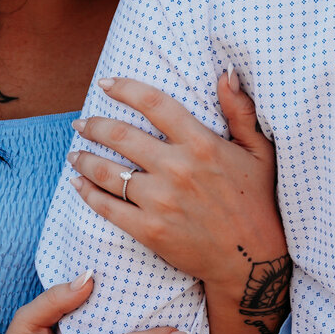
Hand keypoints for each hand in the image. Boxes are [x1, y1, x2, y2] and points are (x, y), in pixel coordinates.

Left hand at [67, 71, 288, 311]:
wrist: (252, 260)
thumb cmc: (259, 202)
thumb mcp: (260, 151)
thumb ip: (241, 110)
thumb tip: (226, 72)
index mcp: (201, 144)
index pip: (154, 104)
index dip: (124, 89)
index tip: (106, 83)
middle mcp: (177, 169)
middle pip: (120, 136)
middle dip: (93, 126)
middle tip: (81, 123)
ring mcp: (160, 201)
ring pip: (107, 172)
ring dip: (84, 159)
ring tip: (74, 153)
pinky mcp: (149, 230)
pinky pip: (107, 207)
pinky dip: (87, 194)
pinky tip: (78, 184)